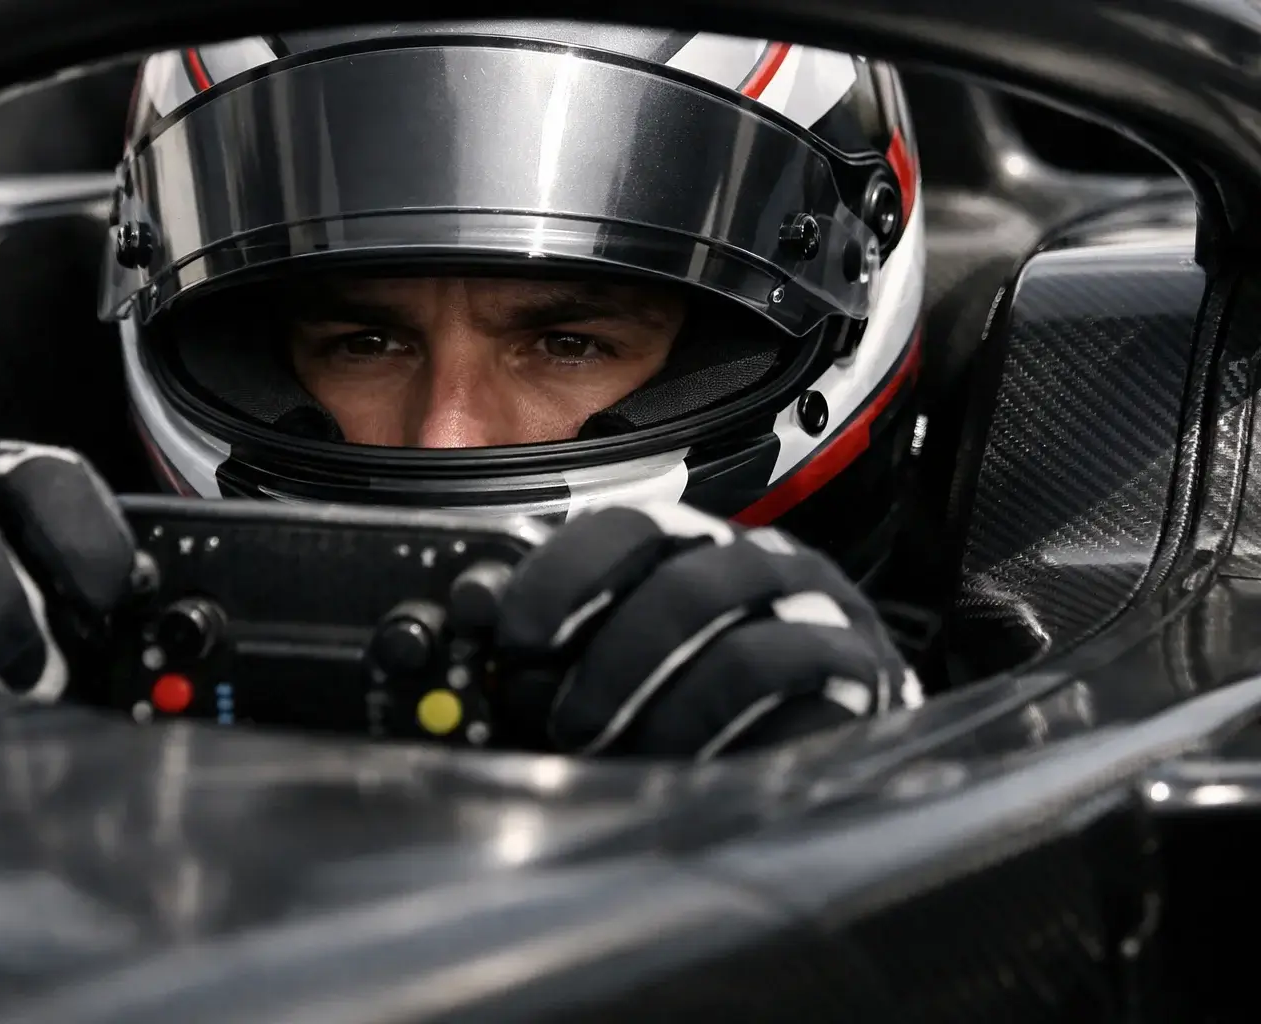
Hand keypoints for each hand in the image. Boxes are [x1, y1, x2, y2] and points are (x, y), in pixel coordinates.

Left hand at [495, 504, 922, 759]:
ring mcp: (821, 622)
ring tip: (626, 762)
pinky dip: (732, 747)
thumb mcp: (614, 661)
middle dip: (611, 664)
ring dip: (668, 718)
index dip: (561, 577)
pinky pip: (801, 715)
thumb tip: (472, 609)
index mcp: (694, 544)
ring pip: (745, 654)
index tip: (512, 638)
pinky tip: (694, 778)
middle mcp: (763, 566)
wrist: (828, 733)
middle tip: (564, 724)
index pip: (628, 530)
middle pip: (684, 589)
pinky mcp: (864, 686)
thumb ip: (550, 639)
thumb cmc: (699, 697)